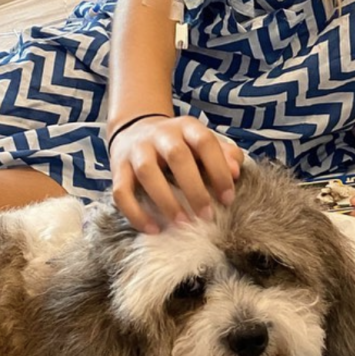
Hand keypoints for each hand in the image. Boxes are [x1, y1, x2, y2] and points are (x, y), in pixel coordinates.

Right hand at [108, 115, 242, 233]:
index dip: (219, 169)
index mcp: (186, 127)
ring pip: (147, 172)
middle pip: (177, 155)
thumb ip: (224, 154)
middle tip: (207, 215)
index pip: (205, 142)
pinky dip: (136, 213)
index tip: (228, 197)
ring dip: (165, 200)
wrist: (135, 129)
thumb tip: (236, 171)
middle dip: (194, 188)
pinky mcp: (118, 168)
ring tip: (181, 222)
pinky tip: (153, 228)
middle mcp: (160, 134)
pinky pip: (121, 191)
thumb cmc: (179, 144)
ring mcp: (136, 150)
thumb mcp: (201, 141)